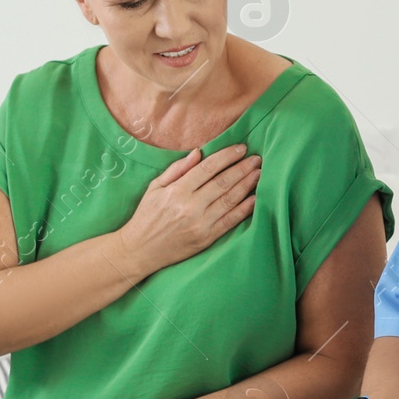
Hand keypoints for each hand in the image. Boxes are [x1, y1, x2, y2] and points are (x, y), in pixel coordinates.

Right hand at [117, 144, 261, 275]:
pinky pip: (230, 221)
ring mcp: (200, 223)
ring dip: (247, 185)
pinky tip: (255, 198)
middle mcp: (190, 206)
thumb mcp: (155, 188)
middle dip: (242, 168)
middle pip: (222, 182)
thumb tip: (199, 152)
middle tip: (257, 159)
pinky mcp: (206, 238)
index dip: (227, 156)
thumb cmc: (146, 216)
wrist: (139, 250)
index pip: (208, 168)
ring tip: (259, 173)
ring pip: (229, 200)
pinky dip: (244, 209)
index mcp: (177, 191)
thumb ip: (177, 169)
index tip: (241, 148)